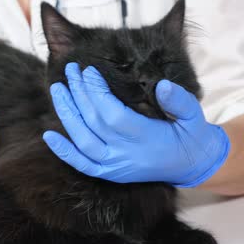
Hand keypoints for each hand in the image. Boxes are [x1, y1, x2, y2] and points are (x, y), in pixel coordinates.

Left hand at [43, 63, 229, 186]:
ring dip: (67, 115)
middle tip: (71, 69)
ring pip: (82, 142)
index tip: (89, 71)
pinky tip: (48, 135)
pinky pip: (81, 165)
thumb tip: (162, 85)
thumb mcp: (195, 116)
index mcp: (146, 139)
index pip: (112, 115)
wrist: (192, 164)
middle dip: (79, 94)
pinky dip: (64, 152)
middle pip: (93, 123)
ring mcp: (116, 167)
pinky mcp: (110, 173)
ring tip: (57, 88)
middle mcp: (126, 155)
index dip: (97, 93)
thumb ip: (180, 102)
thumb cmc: (191, 135)